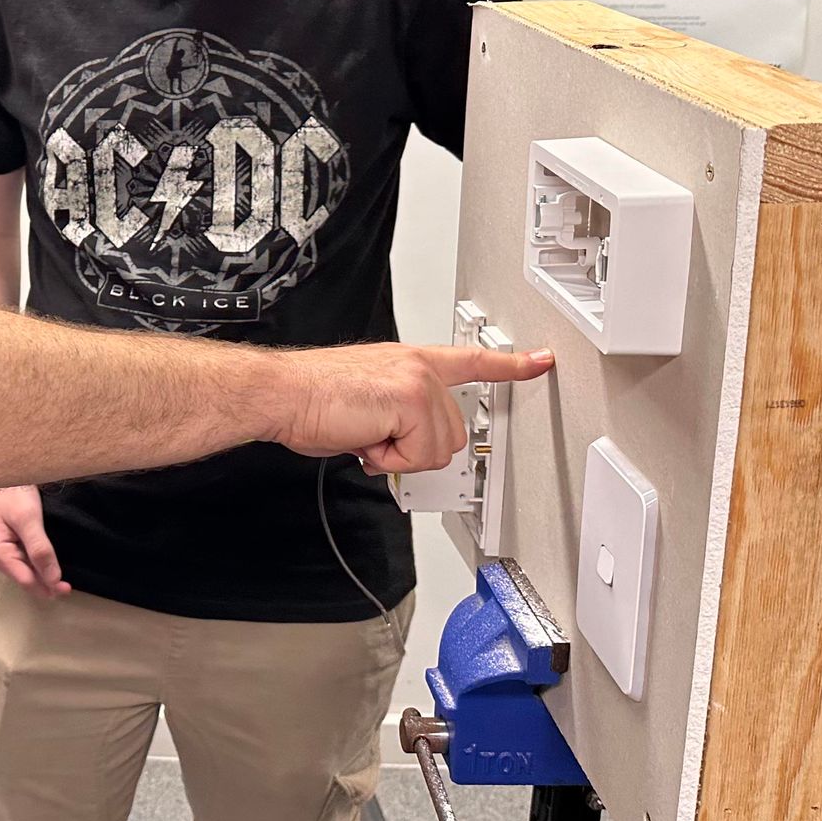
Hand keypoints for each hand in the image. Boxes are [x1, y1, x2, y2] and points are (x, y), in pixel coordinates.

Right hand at [0, 485, 68, 598]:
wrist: (4, 474)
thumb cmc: (13, 492)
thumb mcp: (28, 519)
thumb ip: (40, 549)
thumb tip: (53, 580)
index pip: (26, 580)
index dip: (47, 587)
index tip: (69, 588)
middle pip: (25, 579)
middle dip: (45, 584)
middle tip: (70, 586)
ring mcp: (1, 553)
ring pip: (26, 572)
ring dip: (43, 576)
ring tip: (64, 580)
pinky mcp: (8, 547)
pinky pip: (25, 563)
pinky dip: (39, 566)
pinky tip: (50, 565)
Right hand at [275, 342, 553, 474]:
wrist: (282, 393)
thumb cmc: (310, 398)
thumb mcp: (366, 405)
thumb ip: (397, 417)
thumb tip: (398, 444)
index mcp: (409, 362)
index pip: (470, 360)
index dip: (510, 365)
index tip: (539, 361)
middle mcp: (418, 366)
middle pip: (453, 432)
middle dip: (414, 449)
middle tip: (375, 438)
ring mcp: (418, 381)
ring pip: (439, 448)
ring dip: (400, 455)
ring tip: (366, 435)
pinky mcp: (412, 400)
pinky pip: (421, 454)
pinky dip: (391, 459)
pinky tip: (366, 439)